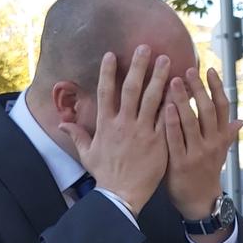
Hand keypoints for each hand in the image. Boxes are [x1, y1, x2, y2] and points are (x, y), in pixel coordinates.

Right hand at [59, 46, 169, 214]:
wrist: (121, 195)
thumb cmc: (105, 175)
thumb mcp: (87, 154)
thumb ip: (77, 135)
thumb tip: (61, 123)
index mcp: (106, 125)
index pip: (105, 92)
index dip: (107, 72)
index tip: (111, 54)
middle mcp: (124, 124)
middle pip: (131, 89)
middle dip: (138, 66)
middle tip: (146, 47)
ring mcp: (142, 132)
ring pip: (152, 99)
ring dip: (159, 77)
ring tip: (167, 60)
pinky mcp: (158, 142)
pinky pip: (166, 118)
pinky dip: (173, 102)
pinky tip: (180, 88)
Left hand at [164, 67, 242, 220]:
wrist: (198, 202)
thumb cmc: (205, 173)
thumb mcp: (220, 153)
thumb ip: (227, 135)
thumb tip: (242, 120)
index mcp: (222, 138)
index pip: (223, 107)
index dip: (217, 87)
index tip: (210, 69)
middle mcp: (212, 143)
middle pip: (208, 110)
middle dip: (198, 89)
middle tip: (187, 70)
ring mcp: (197, 153)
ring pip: (192, 122)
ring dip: (183, 100)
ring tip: (173, 81)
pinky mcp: (181, 164)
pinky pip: (175, 139)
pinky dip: (171, 122)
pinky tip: (165, 107)